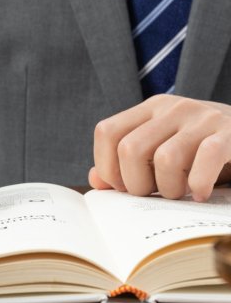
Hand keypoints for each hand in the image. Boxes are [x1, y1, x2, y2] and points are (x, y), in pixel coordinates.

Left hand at [89, 95, 230, 201]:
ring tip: (181, 193)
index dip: (107, 166)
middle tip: (153, 193)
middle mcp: (173, 108)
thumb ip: (126, 164)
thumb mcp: (160, 151)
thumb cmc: (199, 152)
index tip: (122, 186)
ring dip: (169, 189)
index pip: (107, 132)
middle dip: (135, 184)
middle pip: (130, 149)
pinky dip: (199, 184)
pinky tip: (201, 194)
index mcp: (150, 109)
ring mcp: (203, 118)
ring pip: (165, 159)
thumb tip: (96, 180)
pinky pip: (206, 159)